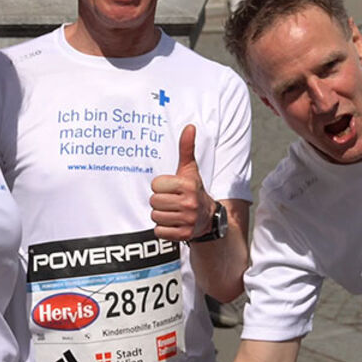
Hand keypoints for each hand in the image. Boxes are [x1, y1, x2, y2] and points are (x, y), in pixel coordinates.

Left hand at [151, 125, 212, 240]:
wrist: (208, 217)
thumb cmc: (194, 190)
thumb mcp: (190, 169)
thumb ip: (186, 148)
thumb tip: (189, 126)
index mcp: (188, 185)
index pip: (155, 185)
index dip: (160, 186)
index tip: (171, 188)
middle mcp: (189, 203)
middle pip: (153, 201)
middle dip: (160, 201)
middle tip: (172, 201)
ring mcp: (187, 220)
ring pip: (155, 216)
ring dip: (161, 215)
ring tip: (174, 212)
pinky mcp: (183, 235)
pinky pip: (159, 231)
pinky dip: (163, 229)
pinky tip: (174, 223)